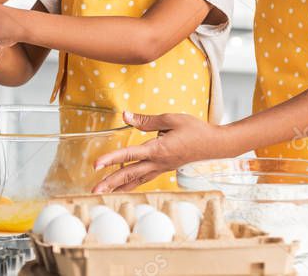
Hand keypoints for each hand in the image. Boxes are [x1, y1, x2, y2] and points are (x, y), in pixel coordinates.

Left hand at [91, 111, 226, 192]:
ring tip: (103, 193)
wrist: (214, 144)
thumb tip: (125, 115)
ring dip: (118, 186)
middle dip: (110, 182)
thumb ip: (147, 119)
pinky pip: (144, 179)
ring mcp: (161, 168)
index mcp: (158, 149)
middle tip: (93, 190)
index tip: (96, 164)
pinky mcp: (164, 169)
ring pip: (136, 180)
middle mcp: (158, 162)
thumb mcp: (171, 119)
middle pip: (129, 174)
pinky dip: (131, 184)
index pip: (130, 155)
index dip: (111, 159)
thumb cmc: (195, 130)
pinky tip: (123, 186)